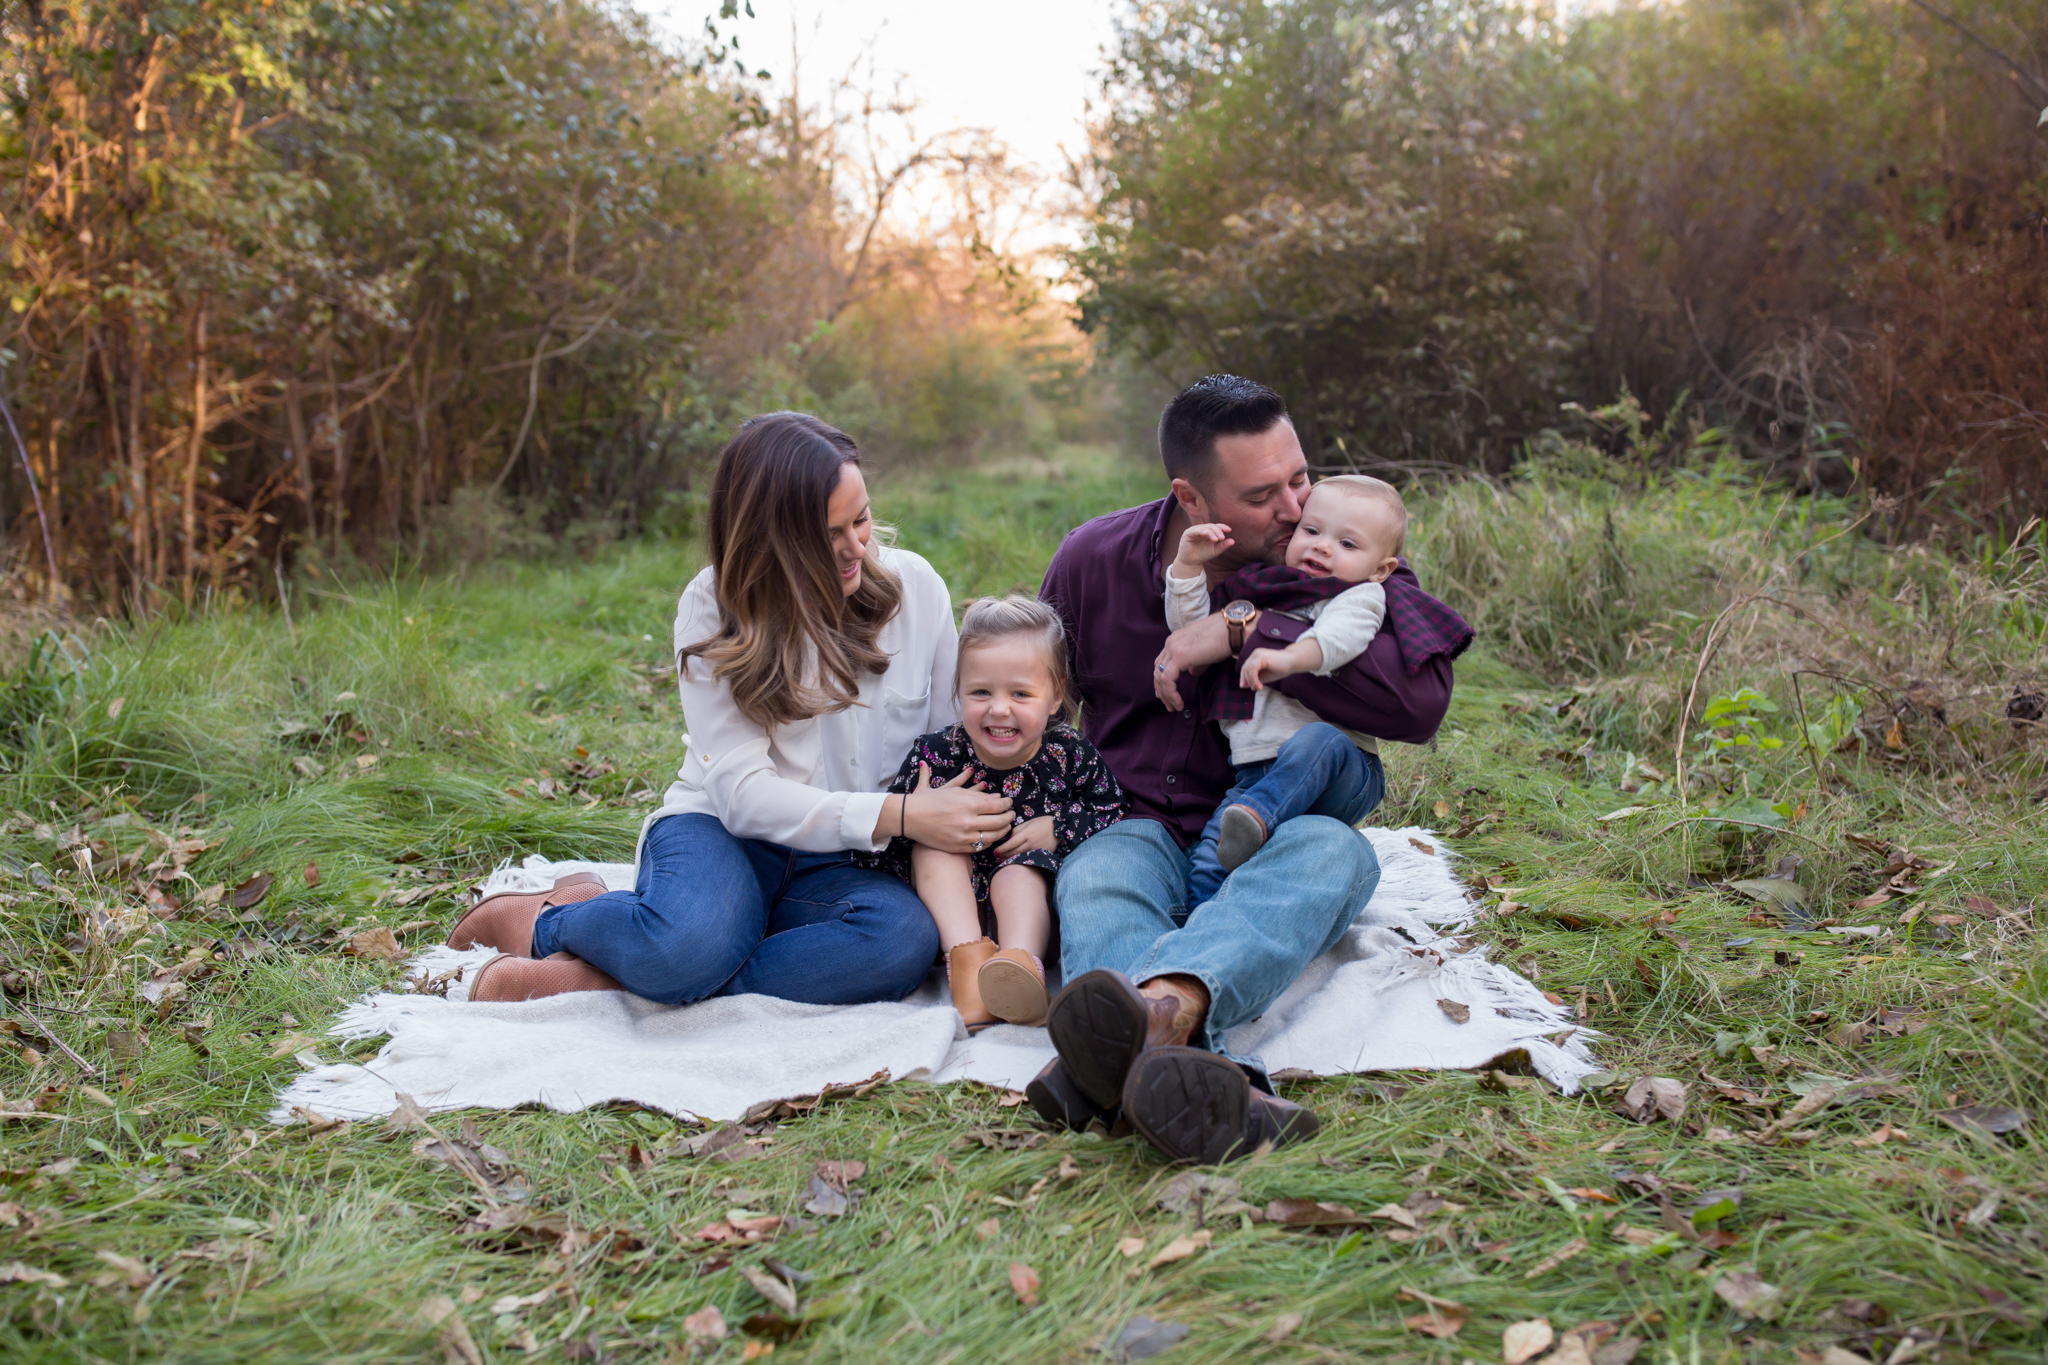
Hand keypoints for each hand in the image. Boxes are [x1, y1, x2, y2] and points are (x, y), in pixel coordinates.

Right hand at [898, 763, 1014, 853]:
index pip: (997, 805)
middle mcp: (967, 821)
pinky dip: (989, 841)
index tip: (1008, 802)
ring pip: (992, 836)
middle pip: (999, 822)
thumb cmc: (930, 800)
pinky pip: (980, 846)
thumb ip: (976, 793)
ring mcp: (963, 836)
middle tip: (1011, 814)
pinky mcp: (957, 847)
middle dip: (1009, 817)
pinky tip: (991, 836)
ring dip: (1002, 831)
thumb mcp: (952, 790)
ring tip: (1005, 826)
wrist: (910, 818)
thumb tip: (996, 795)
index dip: (1006, 804)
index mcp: (967, 805)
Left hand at [992, 815, 1055, 858]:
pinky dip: (1019, 860)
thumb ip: (1018, 830)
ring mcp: (1035, 851)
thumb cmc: (1043, 823)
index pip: (1011, 843)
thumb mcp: (1029, 822)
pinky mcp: (1040, 855)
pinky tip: (1013, 861)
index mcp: (1027, 834)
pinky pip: (1027, 859)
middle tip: (996, 857)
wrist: (1060, 829)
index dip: (1002, 849)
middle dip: (1004, 855)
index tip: (995, 851)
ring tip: (1002, 860)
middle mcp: (1030, 844)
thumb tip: (1009, 839)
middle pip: (1014, 852)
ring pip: (1019, 857)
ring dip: (1009, 859)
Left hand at [1152, 612, 1231, 710]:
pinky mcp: (1179, 656)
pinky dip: (1170, 693)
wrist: (1232, 630)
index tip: (1166, 694)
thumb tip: (1192, 672)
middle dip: (1161, 690)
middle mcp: (1170, 643)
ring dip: (1165, 695)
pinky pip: (1167, 679)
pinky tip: (1178, 702)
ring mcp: (1173, 648)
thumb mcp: (1204, 653)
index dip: (1162, 681)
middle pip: (1157, 671)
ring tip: (1174, 707)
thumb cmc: (1223, 639)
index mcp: (1175, 641)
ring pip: (1159, 677)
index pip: (1161, 663)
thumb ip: (1195, 663)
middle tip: (1169, 705)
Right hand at [1171, 522, 1234, 578]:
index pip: (1217, 526)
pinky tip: (1205, 533)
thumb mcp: (1215, 551)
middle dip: (1218, 531)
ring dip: (1211, 532)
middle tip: (1222, 538)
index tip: (1229, 530)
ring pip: (1204, 527)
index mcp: (1209, 532)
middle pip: (1211, 526)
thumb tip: (1233, 541)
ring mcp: (1195, 530)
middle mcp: (1202, 529)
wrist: (1191, 562)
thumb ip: (1223, 546)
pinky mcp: (1188, 533)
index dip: (1223, 527)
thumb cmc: (1203, 555)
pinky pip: (1195, 530)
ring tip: (1216, 539)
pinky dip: (1201, 531)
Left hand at [1238, 647, 1288, 691]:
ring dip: (1252, 681)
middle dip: (1248, 681)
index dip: (1244, 678)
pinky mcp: (1261, 657)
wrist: (1292, 662)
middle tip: (1255, 689)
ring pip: (1248, 669)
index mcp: (1255, 657)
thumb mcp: (1264, 676)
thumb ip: (1253, 679)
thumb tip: (1242, 685)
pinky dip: (1254, 679)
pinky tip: (1260, 685)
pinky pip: (1252, 669)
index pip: (1245, 668)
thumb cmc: (1280, 668)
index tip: (1247, 687)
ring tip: (1259, 688)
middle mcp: (1255, 654)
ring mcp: (1257, 654)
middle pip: (1245, 669)